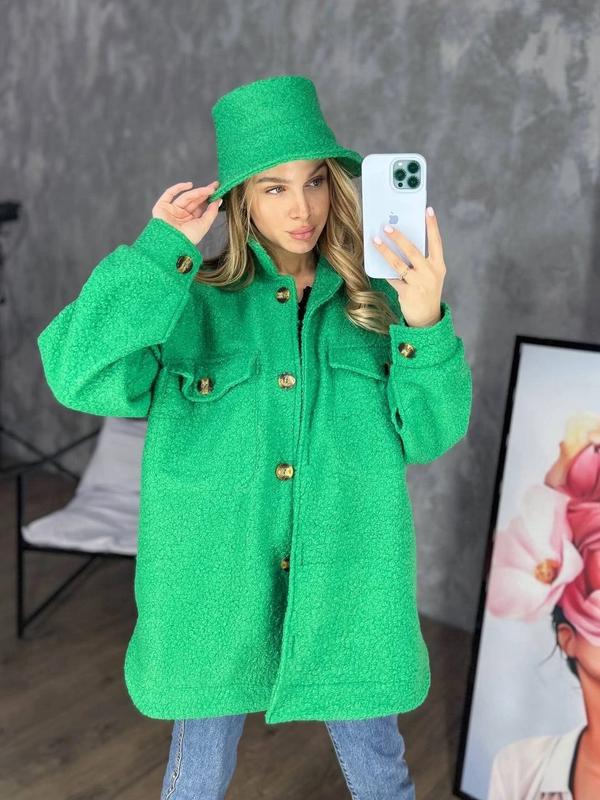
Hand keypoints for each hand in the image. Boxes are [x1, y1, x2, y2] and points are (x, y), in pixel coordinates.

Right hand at [152, 180, 221, 245]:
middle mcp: (181, 215)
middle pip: (194, 201)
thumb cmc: (188, 238)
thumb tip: (218, 200)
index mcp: (191, 221)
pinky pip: (169, 193)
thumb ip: (211, 212)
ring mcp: (172, 210)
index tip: (218, 191)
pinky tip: (189, 185)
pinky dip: (178, 188)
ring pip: (185, 197)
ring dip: (197, 192)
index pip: (201, 207)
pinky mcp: (162, 206)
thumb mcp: (204, 225)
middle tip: (214, 186)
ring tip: (208, 189)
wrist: (173, 242)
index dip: (208, 199)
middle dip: (204, 193)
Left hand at [374, 207, 445, 327]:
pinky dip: (384, 270)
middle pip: (413, 250)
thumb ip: (421, 260)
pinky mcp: (407, 293)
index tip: (427, 210)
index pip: (436, 242)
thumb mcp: (431, 275)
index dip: (432, 225)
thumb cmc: (427, 291)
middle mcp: (430, 273)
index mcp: (439, 266)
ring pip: (398, 264)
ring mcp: (418, 284)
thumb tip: (401, 242)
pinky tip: (375, 262)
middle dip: (399, 237)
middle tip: (388, 226)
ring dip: (385, 251)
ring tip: (376, 240)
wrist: (427, 318)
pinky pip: (392, 278)